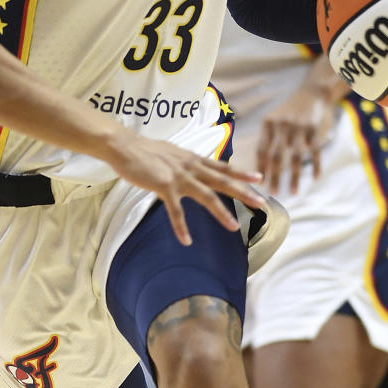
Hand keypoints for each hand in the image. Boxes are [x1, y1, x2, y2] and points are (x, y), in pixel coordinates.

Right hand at [106, 132, 265, 246]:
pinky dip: (181, 227)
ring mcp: (179, 176)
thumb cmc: (145, 151)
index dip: (242, 172)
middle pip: (223, 181)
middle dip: (244, 192)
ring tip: (235, 227)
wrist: (124, 146)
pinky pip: (176, 211)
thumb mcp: (172, 153)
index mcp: (193, 159)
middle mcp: (191, 167)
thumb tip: (194, 165)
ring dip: (222, 213)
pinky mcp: (164, 186)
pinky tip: (187, 240)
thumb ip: (185, 161)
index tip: (259, 178)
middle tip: (262, 203)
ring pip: (207, 196)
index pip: (223, 166)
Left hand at [255, 78, 344, 194]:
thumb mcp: (275, 119)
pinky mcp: (316, 129)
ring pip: (296, 156)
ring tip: (292, 192)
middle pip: (276, 156)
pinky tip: (315, 178)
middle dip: (274, 176)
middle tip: (273, 193)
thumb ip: (269, 139)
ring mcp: (300, 127)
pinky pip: (315, 151)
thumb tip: (260, 167)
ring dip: (293, 177)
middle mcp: (283, 125)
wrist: (314, 92)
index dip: (260, 168)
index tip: (259, 184)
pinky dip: (315, 166)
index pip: (261, 149)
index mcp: (269, 123)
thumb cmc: (292, 111)